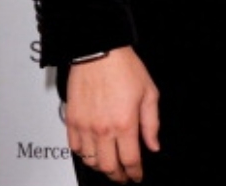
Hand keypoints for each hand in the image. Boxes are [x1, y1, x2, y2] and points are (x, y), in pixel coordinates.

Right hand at [66, 46, 159, 183]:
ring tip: (109, 164)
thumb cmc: (125, 68)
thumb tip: (153, 145)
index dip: (134, 172)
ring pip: (90, 161)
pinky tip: (92, 151)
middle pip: (108, 166)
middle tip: (124, 175)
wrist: (99, 51)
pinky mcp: (71, 121)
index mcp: (125, 123)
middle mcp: (103, 129)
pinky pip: (75, 148)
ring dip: (101, 166)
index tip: (137, 175)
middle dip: (118, 175)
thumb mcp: (149, 92)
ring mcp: (85, 127)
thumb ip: (151, 123)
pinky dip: (84, 154)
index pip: (130, 160)